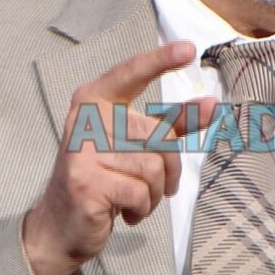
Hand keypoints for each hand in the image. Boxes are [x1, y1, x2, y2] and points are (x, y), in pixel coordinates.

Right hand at [23, 41, 213, 274]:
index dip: (160, 60)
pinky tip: (123, 212)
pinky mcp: (84, 182)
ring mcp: (81, 150)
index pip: (132, 73)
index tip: (189, 48)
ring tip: (132, 199)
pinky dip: (141, 209)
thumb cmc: (105, 179)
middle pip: (158, 135)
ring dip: (154, 193)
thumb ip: (171, 124)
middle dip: (169, 169)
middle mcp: (85, 118)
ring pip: (153, 167)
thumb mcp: (136, 145)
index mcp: (95, 100)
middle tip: (156, 186)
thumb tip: (212, 104)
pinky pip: (140, 193)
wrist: (62, 226)